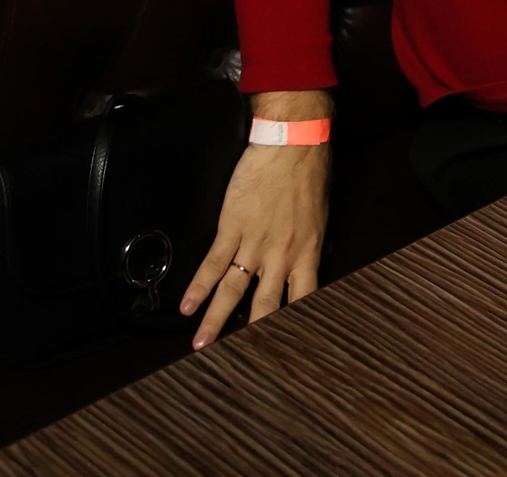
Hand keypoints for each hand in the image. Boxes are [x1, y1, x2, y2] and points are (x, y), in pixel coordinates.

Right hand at [180, 90, 330, 348]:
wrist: (292, 143)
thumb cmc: (310, 173)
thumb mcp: (320, 215)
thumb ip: (311, 243)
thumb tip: (309, 260)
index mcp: (308, 253)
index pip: (303, 301)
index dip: (294, 326)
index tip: (285, 348)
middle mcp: (282, 255)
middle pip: (265, 306)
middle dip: (251, 337)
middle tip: (238, 361)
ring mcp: (255, 243)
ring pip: (233, 291)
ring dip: (216, 321)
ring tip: (201, 346)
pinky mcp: (232, 227)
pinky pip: (213, 263)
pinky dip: (198, 287)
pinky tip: (186, 306)